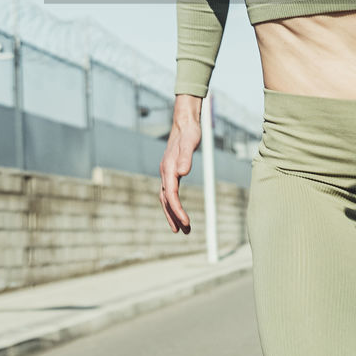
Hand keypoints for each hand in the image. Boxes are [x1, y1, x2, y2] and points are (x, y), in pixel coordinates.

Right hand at [159, 98, 201, 233]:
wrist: (184, 123)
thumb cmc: (189, 133)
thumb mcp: (190, 143)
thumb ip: (186, 157)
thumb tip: (183, 172)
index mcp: (169, 169)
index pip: (171, 195)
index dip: (178, 210)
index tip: (186, 223)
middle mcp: (165, 173)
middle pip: (166, 201)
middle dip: (174, 217)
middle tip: (184, 232)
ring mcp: (167, 173)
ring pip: (166, 198)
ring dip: (172, 214)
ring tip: (182, 228)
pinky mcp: (171, 172)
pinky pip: (169, 193)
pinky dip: (173, 204)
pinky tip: (178, 211)